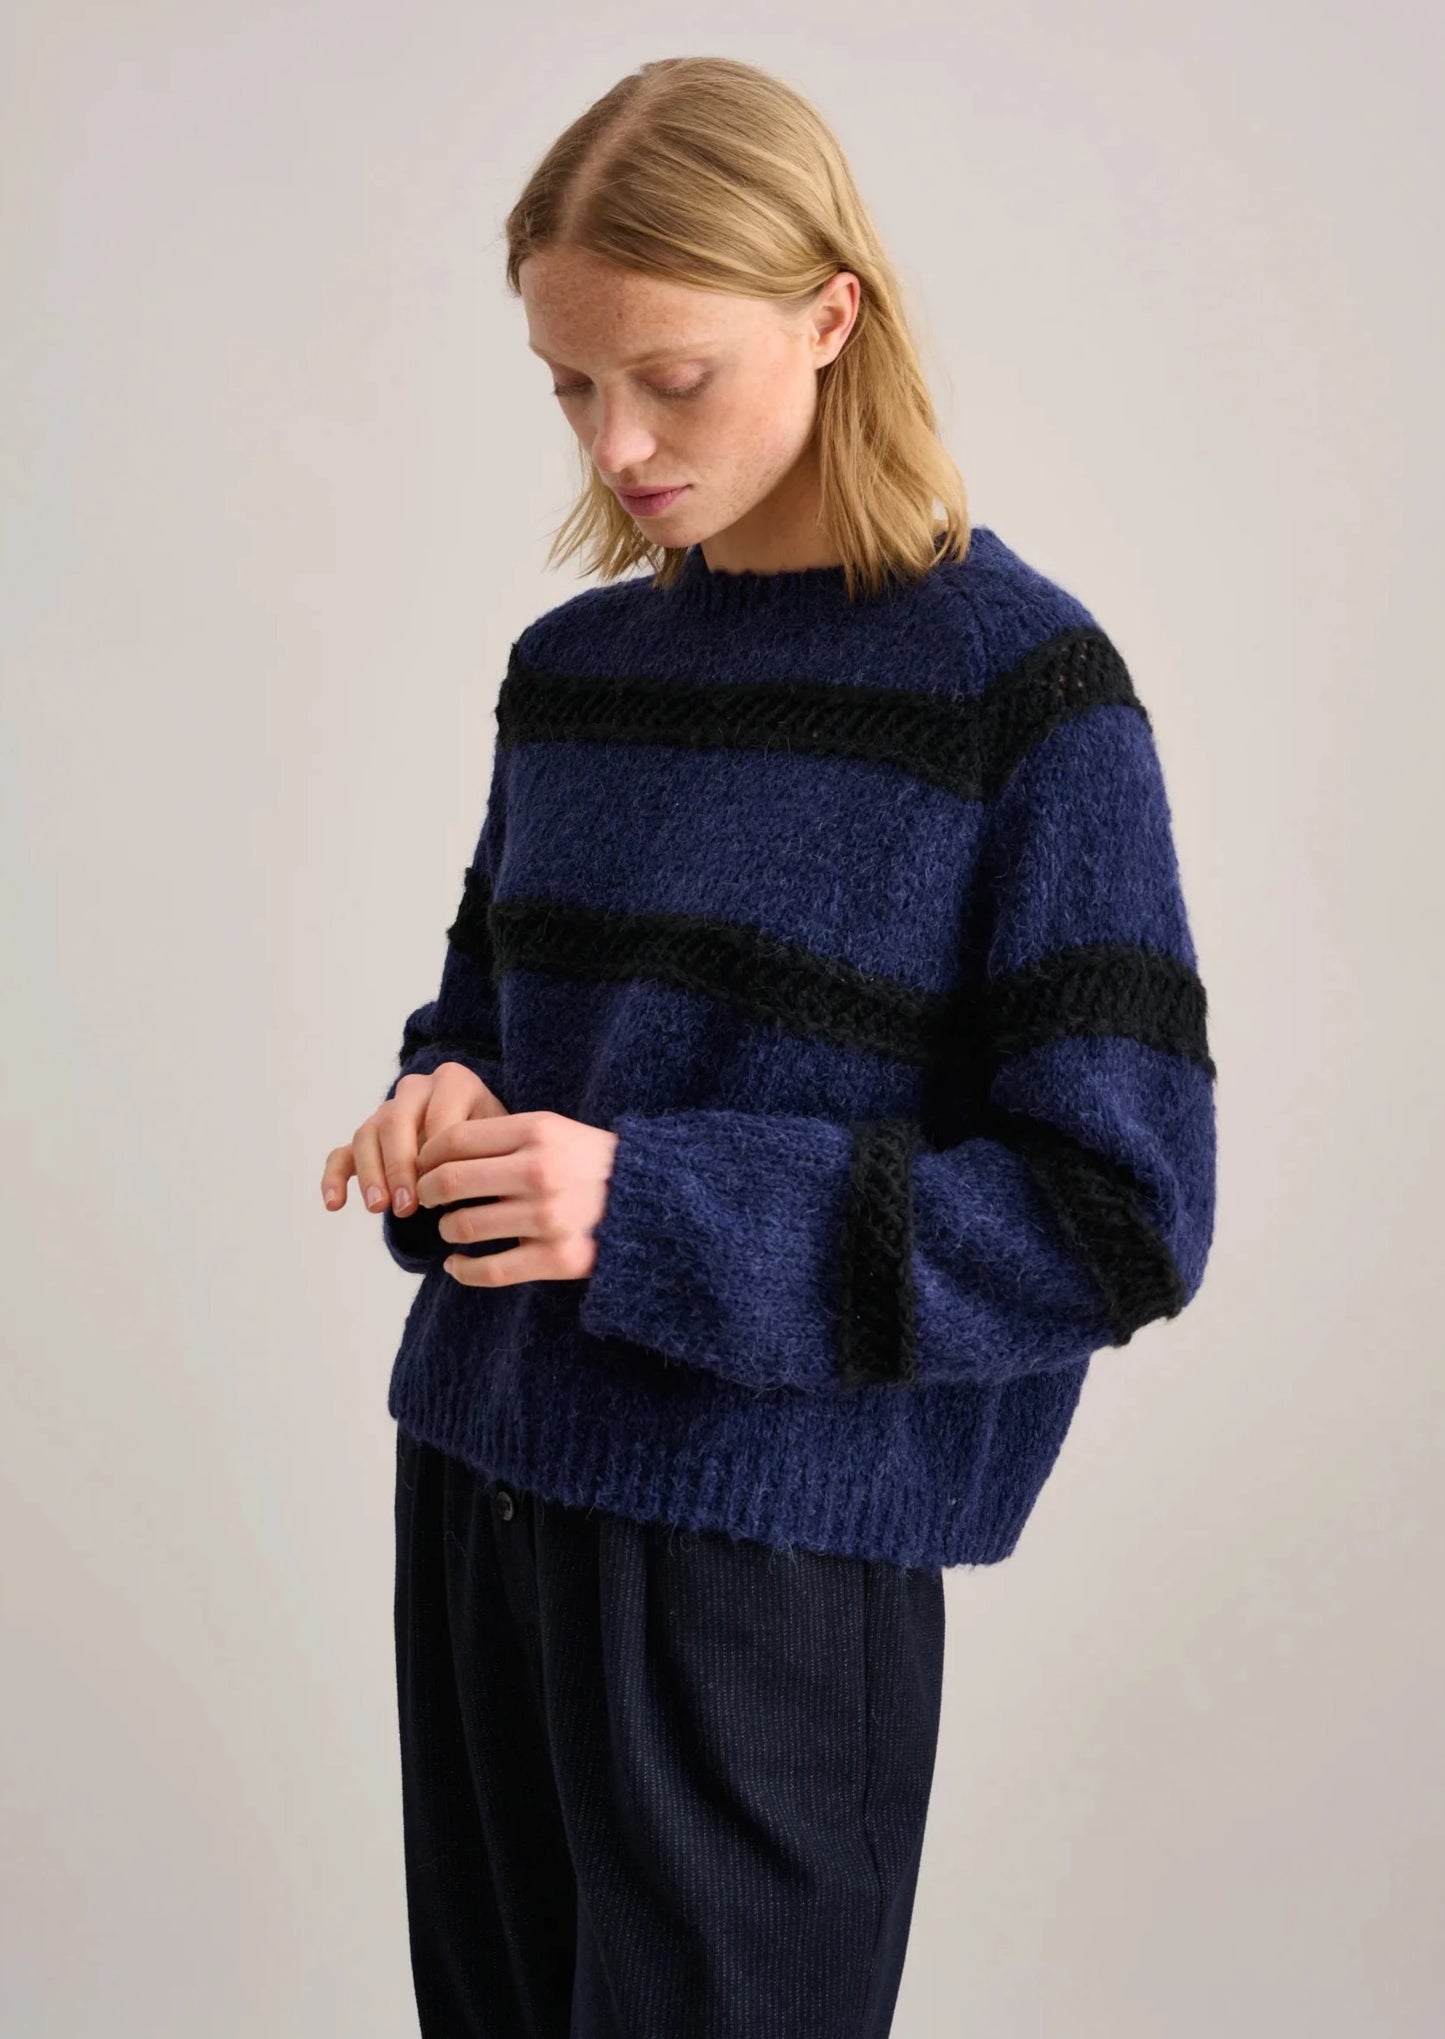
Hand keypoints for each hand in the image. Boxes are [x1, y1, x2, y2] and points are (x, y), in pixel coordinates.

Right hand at [320, 1062, 508, 1219]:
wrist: (486, 1139)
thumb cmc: (497, 1144)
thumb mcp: (502, 1143)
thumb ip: (486, 1157)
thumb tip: (463, 1194)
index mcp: (454, 1083)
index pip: (438, 1116)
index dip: (438, 1156)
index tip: (445, 1191)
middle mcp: (416, 1090)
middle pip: (395, 1121)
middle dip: (398, 1166)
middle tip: (406, 1206)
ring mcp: (388, 1111)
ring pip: (366, 1135)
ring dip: (370, 1174)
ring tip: (379, 1208)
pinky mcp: (368, 1137)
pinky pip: (343, 1152)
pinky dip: (335, 1177)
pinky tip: (335, 1204)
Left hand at [414, 1110, 619, 1286]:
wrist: (651, 1201)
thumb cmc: (588, 1163)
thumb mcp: (552, 1130)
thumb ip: (500, 1136)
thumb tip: (434, 1154)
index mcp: (537, 1131)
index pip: (455, 1139)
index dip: (426, 1154)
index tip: (422, 1166)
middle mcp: (540, 1171)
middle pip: (450, 1181)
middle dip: (426, 1192)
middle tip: (426, 1199)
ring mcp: (549, 1217)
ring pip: (463, 1226)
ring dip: (446, 1230)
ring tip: (452, 1228)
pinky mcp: (558, 1258)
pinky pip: (489, 1270)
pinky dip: (462, 1270)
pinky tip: (456, 1265)